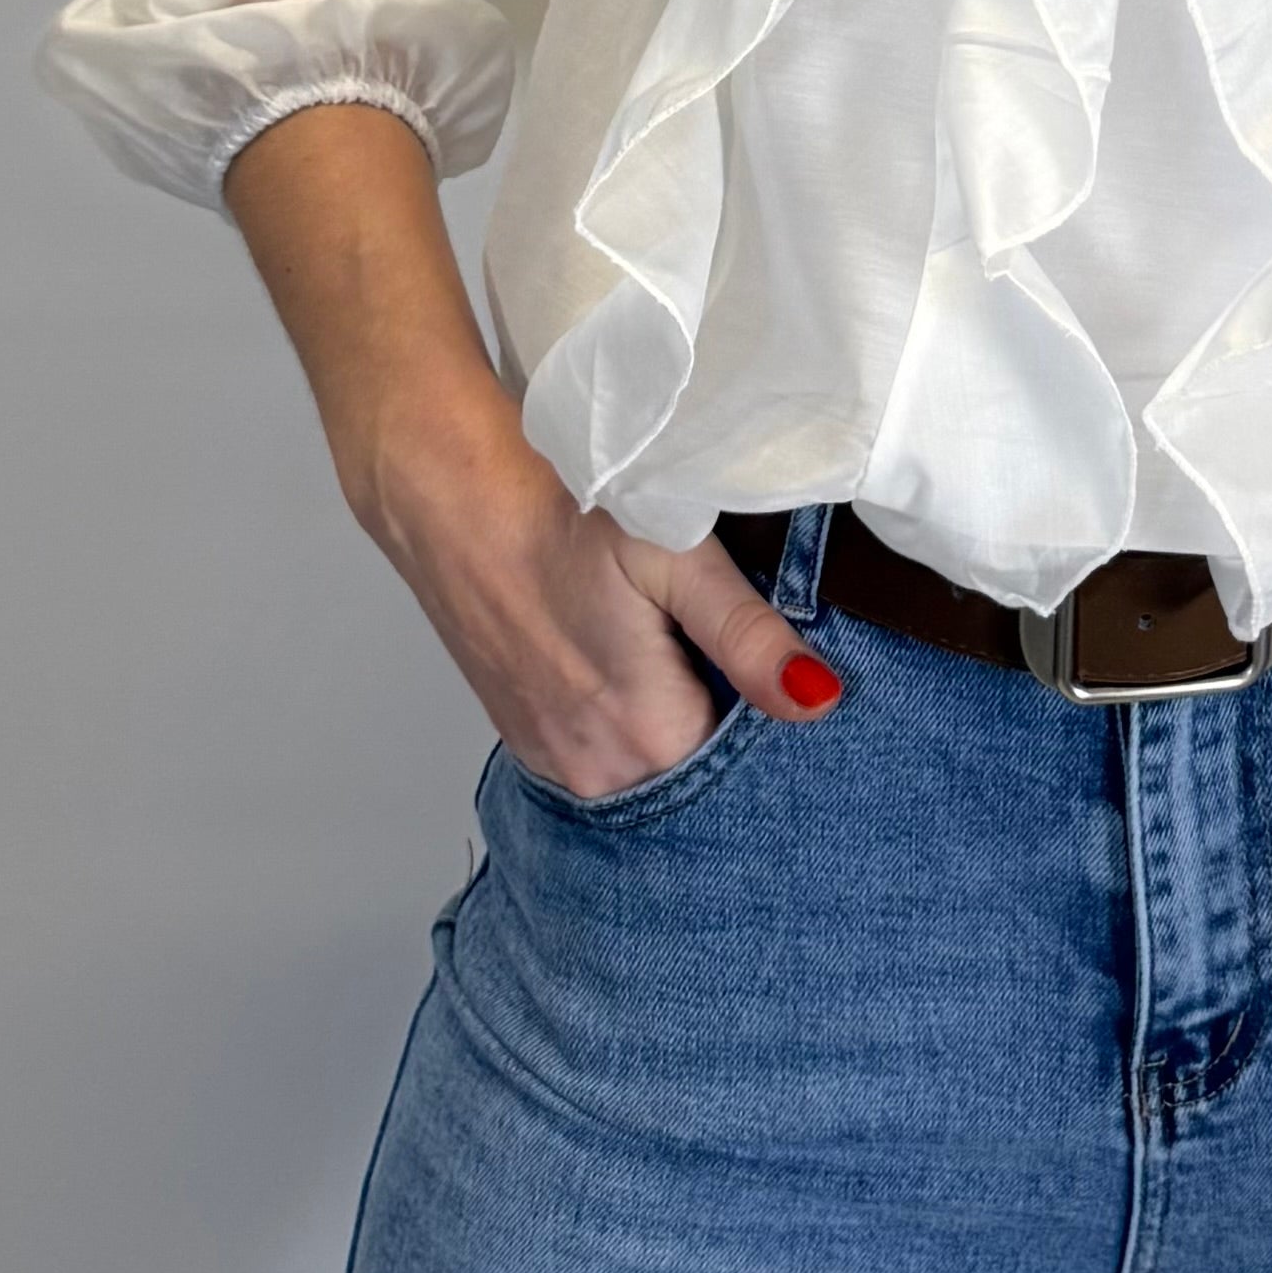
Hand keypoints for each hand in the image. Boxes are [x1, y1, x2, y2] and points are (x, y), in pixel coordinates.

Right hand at [363, 387, 842, 799]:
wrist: (453, 499)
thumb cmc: (566, 514)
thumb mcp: (677, 559)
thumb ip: (747, 637)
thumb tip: (819, 699)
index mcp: (648, 738)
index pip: (747, 756)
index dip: (762, 700)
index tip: (756, 647)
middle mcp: (598, 773)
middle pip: (695, 763)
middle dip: (718, 710)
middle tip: (701, 630)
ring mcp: (552, 761)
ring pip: (646, 758)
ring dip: (667, 711)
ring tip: (659, 634)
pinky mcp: (525, 739)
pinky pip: (599, 749)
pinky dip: (620, 712)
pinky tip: (617, 648)